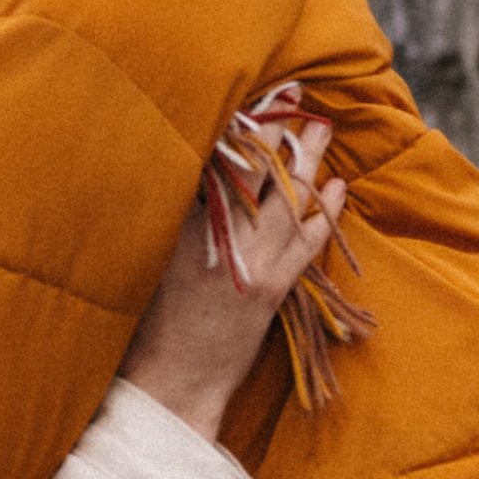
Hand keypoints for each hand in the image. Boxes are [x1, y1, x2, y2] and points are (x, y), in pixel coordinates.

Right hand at [121, 119, 342, 445]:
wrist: (169, 387)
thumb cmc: (142, 328)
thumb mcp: (141, 262)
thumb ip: (162, 218)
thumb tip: (183, 177)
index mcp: (178, 225)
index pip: (211, 161)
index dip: (231, 125)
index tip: (242, 94)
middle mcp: (218, 236)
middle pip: (254, 167)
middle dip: (275, 126)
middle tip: (292, 91)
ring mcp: (251, 260)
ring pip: (287, 196)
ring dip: (307, 158)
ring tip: (322, 124)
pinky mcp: (274, 288)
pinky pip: (308, 240)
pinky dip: (324, 211)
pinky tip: (337, 187)